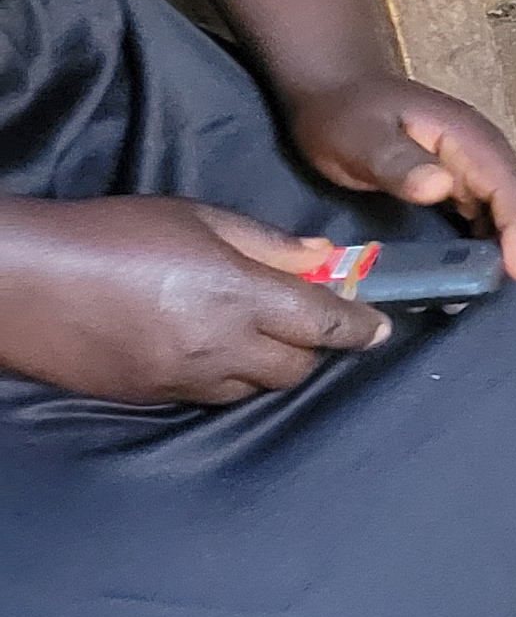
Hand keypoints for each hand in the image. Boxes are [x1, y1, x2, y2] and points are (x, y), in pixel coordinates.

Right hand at [0, 196, 384, 402]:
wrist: (25, 282)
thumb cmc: (113, 233)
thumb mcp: (199, 218)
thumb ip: (267, 242)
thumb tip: (321, 255)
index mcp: (239, 296)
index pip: (323, 325)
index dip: (359, 329)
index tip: (379, 329)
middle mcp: (220, 347)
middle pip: (297, 367)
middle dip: (315, 346)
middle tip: (311, 319)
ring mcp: (184, 380)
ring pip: (255, 389)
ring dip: (271, 365)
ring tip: (261, 335)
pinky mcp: (150, 398)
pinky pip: (211, 397)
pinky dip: (229, 379)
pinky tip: (215, 352)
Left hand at [287, 76, 515, 282]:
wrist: (332, 89)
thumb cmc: (343, 115)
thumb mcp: (361, 139)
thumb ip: (398, 164)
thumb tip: (444, 188)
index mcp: (466, 137)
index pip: (507, 184)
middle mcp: (479, 148)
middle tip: (512, 285)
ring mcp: (469, 161)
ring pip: (505, 203)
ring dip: (509, 239)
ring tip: (497, 282)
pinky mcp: (456, 175)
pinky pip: (485, 207)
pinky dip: (489, 235)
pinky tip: (476, 262)